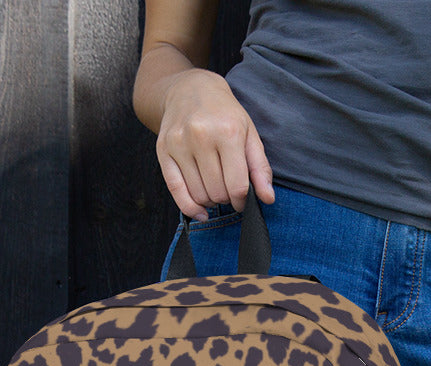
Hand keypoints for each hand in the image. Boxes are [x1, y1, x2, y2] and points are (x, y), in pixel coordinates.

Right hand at [156, 68, 273, 218]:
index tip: (243, 200)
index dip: (243, 201)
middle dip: (227, 199)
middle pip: (218, 193)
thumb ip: (260, 168)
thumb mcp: (249, 134)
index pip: (237, 186)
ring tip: (214, 187)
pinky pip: (175, 190)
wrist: (190, 89)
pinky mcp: (162, 150)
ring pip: (199, 195)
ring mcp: (179, 143)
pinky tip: (201, 212)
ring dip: (210, 201)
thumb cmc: (224, 114)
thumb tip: (268, 199)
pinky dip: (190, 207)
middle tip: (228, 189)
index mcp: (228, 132)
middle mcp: (201, 137)